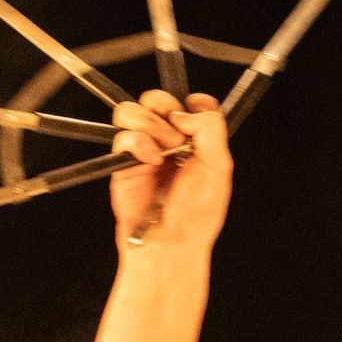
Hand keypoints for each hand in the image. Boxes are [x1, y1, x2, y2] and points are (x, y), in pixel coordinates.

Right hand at [111, 89, 232, 255]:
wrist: (169, 241)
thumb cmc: (196, 215)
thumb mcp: (218, 167)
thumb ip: (210, 128)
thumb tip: (186, 109)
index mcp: (197, 143)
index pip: (192, 104)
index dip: (193, 102)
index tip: (195, 108)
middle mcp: (170, 144)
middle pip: (157, 100)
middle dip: (164, 107)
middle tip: (176, 135)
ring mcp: (144, 152)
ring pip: (132, 111)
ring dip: (149, 124)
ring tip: (162, 151)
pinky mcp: (124, 164)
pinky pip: (123, 136)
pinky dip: (138, 143)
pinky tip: (151, 161)